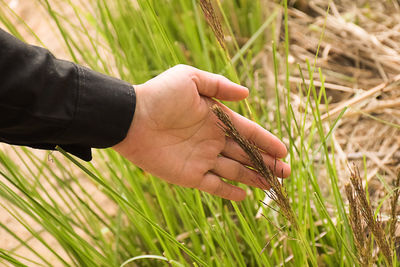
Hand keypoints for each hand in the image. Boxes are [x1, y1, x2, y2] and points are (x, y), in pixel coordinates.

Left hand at [113, 65, 289, 200]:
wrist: (131, 118)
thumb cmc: (159, 95)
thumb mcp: (190, 79)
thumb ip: (219, 86)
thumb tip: (247, 94)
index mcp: (216, 118)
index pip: (248, 132)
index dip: (266, 141)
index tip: (284, 150)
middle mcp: (212, 140)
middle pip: (246, 154)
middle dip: (267, 163)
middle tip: (287, 173)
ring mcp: (202, 159)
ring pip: (235, 171)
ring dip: (255, 178)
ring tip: (274, 185)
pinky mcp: (189, 175)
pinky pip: (214, 186)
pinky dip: (229, 191)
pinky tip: (245, 196)